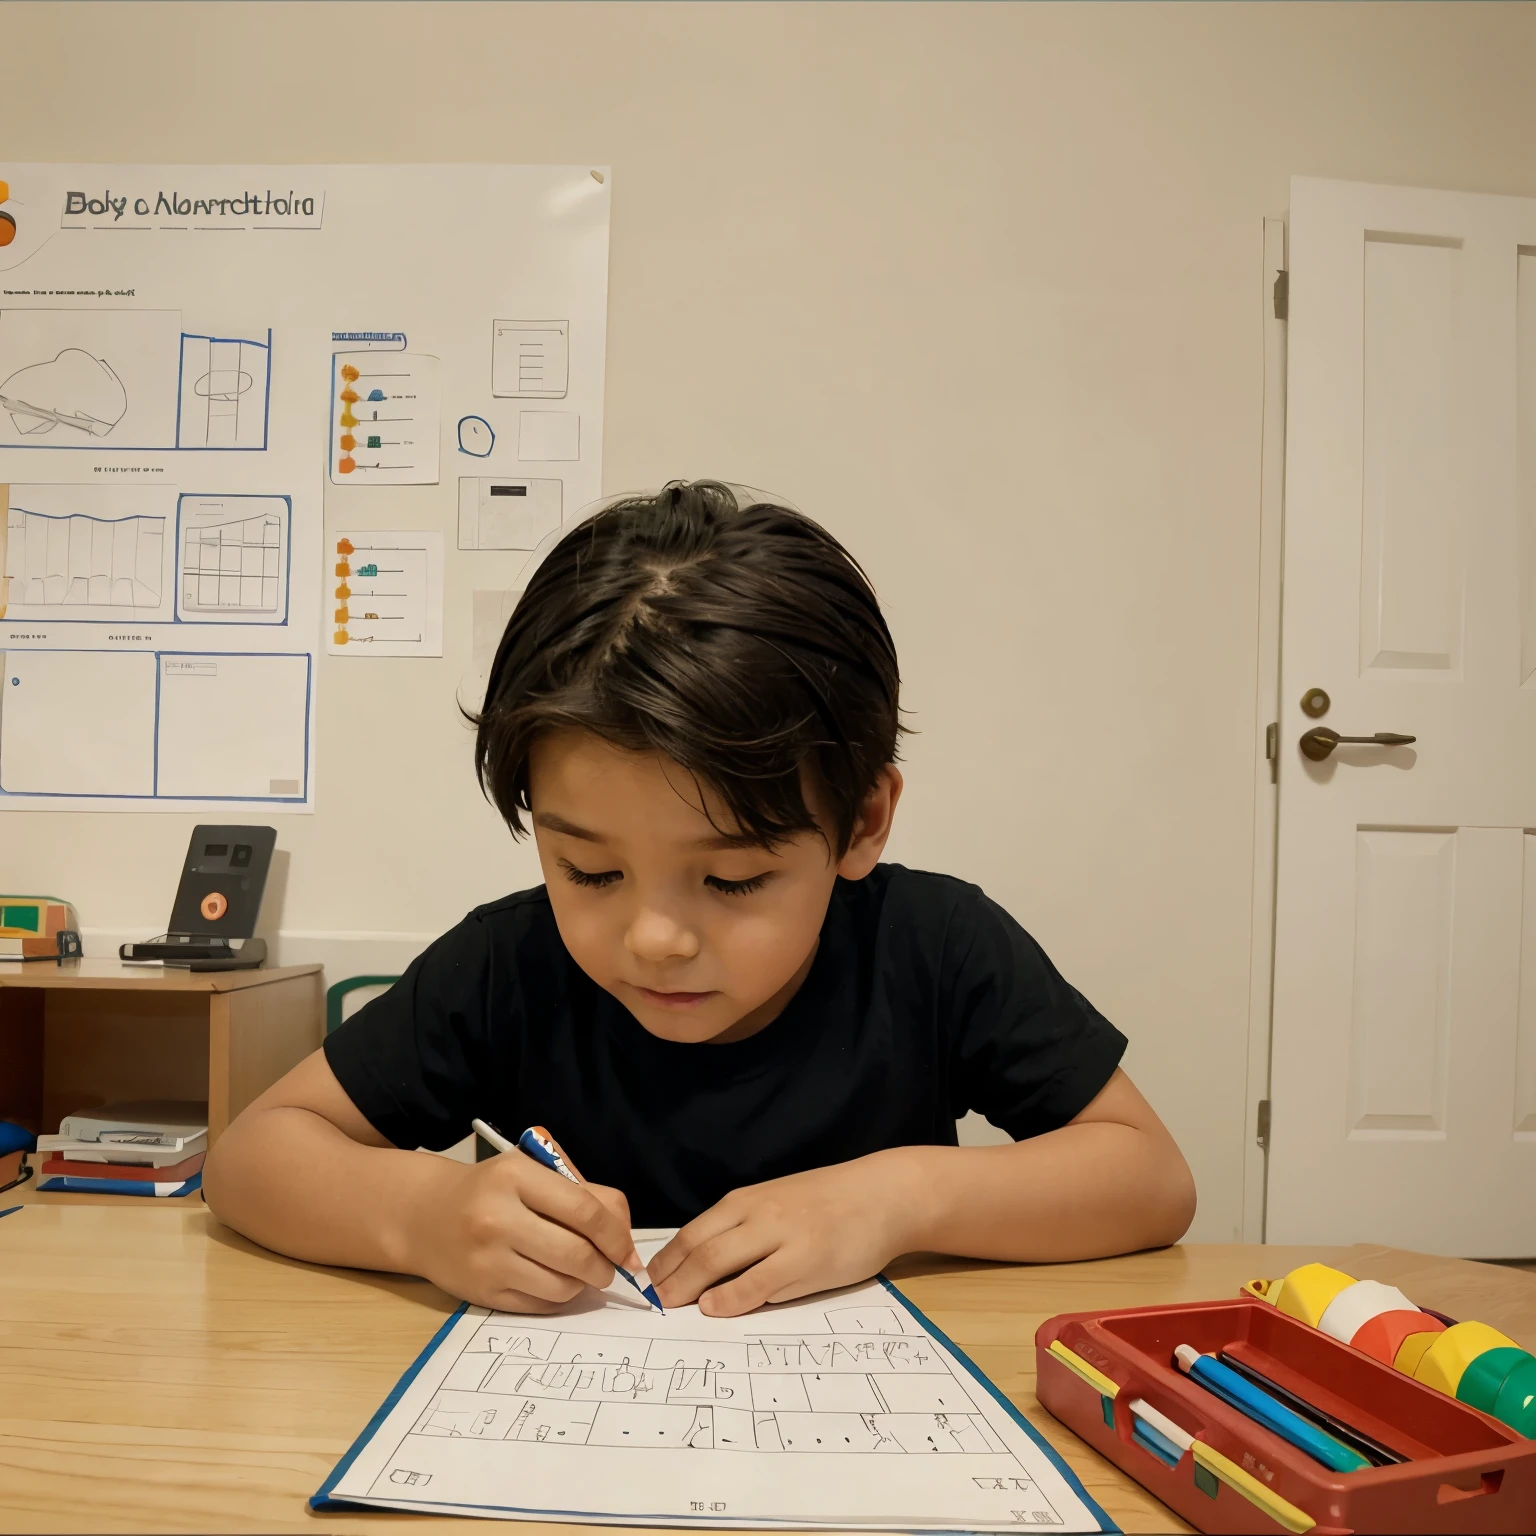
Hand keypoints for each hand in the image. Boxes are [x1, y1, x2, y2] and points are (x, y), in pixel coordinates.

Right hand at [399, 1153, 637, 1312]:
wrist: (424, 1215)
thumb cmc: (490, 1189)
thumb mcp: (530, 1171)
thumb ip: (581, 1193)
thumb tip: (625, 1236)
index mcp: (516, 1177)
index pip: (584, 1210)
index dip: (616, 1235)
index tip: (628, 1250)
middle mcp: (498, 1218)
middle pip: (577, 1254)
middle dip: (605, 1266)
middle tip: (610, 1267)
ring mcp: (488, 1259)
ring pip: (562, 1285)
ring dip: (583, 1284)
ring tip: (580, 1272)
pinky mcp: (481, 1293)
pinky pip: (540, 1305)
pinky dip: (558, 1297)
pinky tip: (554, 1282)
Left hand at [648, 1151, 927, 1316]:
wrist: (883, 1195)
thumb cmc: (830, 1202)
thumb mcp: (779, 1204)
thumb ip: (745, 1228)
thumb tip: (705, 1266)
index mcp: (746, 1201)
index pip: (692, 1232)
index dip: (665, 1260)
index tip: (648, 1283)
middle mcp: (757, 1214)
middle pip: (698, 1247)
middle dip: (669, 1277)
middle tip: (650, 1303)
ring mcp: (781, 1236)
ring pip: (719, 1261)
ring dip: (689, 1287)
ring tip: (669, 1308)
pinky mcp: (806, 1260)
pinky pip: (758, 1282)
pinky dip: (731, 1297)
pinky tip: (713, 1309)